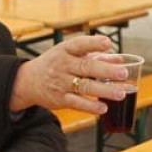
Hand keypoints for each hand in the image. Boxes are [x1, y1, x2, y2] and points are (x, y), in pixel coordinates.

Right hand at [9, 35, 129, 113]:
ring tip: (121, 93)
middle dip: (106, 70)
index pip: (80, 44)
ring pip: (84, 87)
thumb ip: (94, 56)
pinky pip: (77, 103)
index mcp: (66, 50)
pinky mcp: (60, 99)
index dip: (94, 43)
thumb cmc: (57, 64)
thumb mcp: (70, 55)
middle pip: (86, 67)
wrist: (28, 81)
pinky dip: (91, 106)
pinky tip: (103, 108)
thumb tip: (120, 59)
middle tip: (123, 73)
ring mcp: (61, 83)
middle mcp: (63, 65)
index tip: (108, 43)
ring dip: (104, 90)